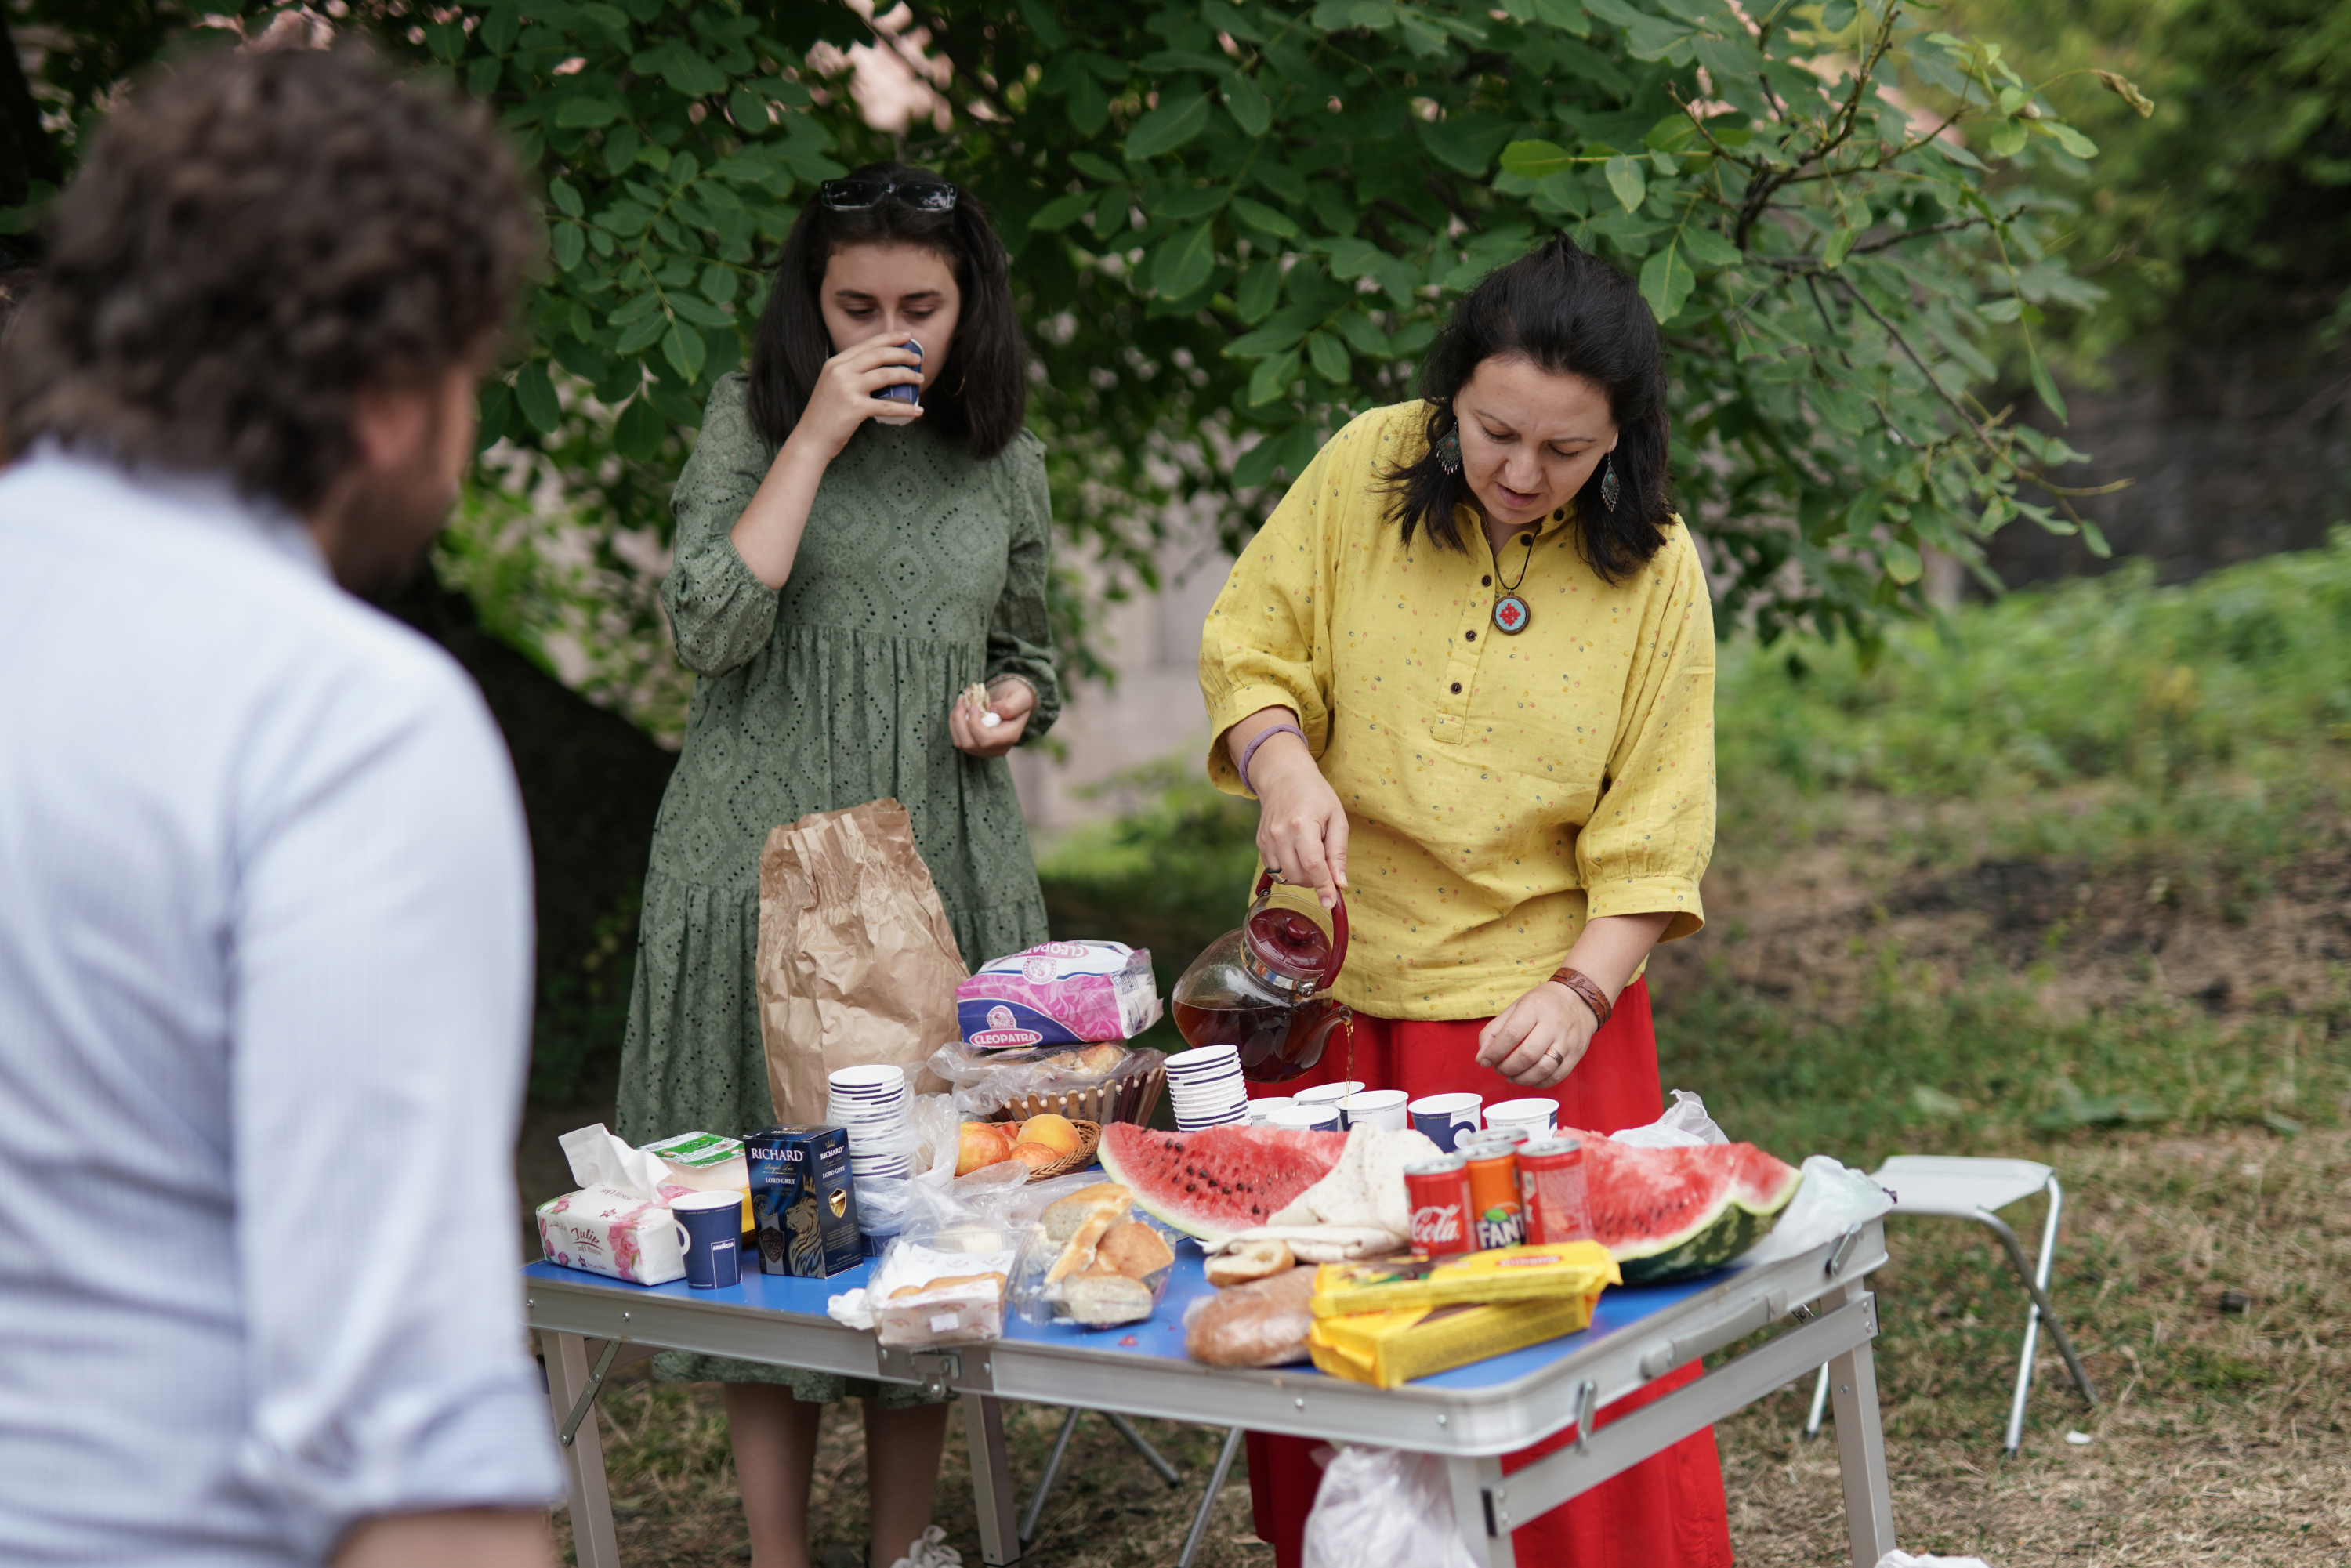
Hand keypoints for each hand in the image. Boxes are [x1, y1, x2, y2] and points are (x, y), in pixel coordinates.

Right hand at [785, 330, 923, 459]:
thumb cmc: (825, 415)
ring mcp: (847, 389)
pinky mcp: (855, 408)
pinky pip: (887, 406)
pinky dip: (906, 408)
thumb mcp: (832, 385)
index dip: (889, 338)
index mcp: (835, 363)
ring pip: (885, 375)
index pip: (867, 344)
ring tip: (920, 379)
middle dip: (902, 354)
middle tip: (917, 359)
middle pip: (878, 355)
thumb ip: (847, 374)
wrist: (811, 439)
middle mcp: (840, 371)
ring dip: (907, 376)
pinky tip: (917, 410)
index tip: (906, 337)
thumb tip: (874, 369)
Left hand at [948, 677, 1033, 758]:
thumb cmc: (1018, 696)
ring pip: (961, 743)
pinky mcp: (975, 746)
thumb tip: (992, 711)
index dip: (975, 724)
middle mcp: (997, 748)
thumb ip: (1010, 706)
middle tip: (961, 699)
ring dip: (955, 721)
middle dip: (960, 721)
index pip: (987, 740)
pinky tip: (960, 709)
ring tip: (960, 702)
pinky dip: (954, 723)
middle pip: (970, 744)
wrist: (1013, 700)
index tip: (973, 705)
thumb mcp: (1021, 697)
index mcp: (1010, 737)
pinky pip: (958, 739)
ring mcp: (985, 749)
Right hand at [1249, 737, 1348, 910]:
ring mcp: (1267, 839)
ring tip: (1311, 856)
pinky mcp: (1260, 843)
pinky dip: (1289, 869)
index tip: (1331, 902)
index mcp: (1302, 824)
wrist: (1284, 776)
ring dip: (1302, 876)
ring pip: (1285, 876)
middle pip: (1298, 875)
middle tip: (1326, 866)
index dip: (1323, 886)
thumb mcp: (1337, 818)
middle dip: (1315, 880)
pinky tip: (1297, 852)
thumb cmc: (1315, 794)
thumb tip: (1339, 883)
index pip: (1313, 865)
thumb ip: (1338, 852)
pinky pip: (1275, 869)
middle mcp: (1280, 834)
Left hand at [1475, 979, 1600, 1089]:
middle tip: (1498, 1068)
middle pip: (1527, 1055)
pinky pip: (1557, 1076)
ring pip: (1543, 1069)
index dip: (1494, 1052)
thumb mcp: (1516, 1007)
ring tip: (1511, 1076)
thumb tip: (1481, 1057)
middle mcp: (1553, 1024)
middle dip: (1507, 1067)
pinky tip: (1529, 1078)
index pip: (1511, 1034)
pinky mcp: (1576, 1054)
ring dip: (1521, 1079)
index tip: (1485, 1060)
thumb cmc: (1543, 1004)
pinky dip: (1539, 1083)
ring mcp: (1567, 1041)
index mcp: (1534, 1008)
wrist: (1580, 1000)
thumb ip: (1494, 1030)